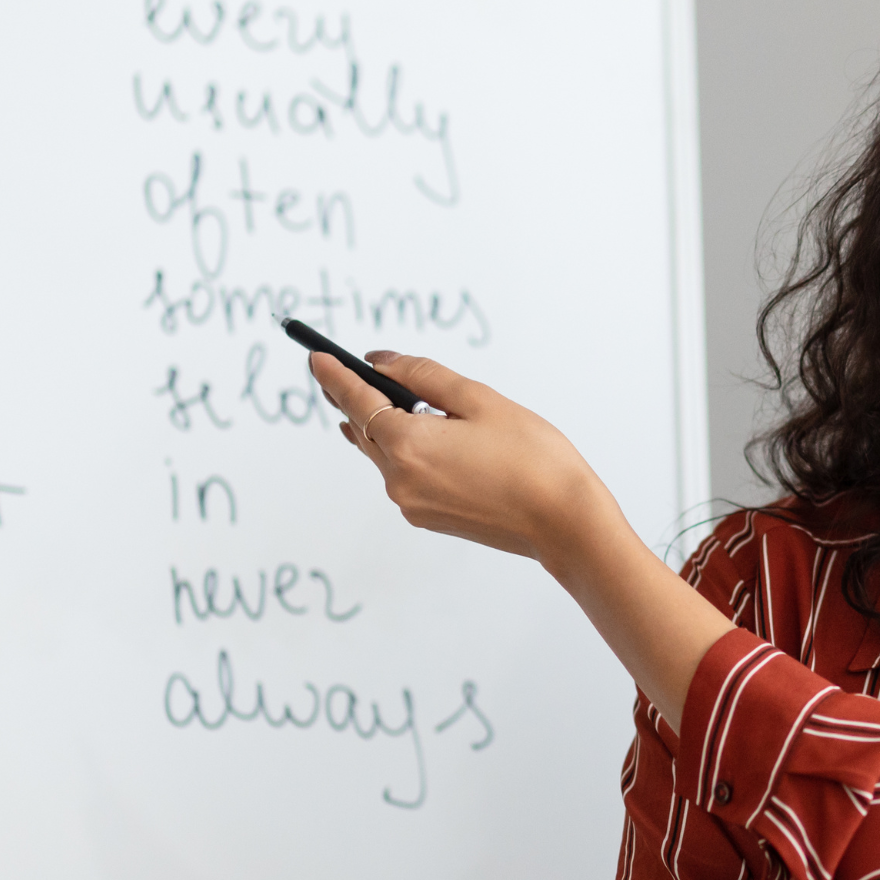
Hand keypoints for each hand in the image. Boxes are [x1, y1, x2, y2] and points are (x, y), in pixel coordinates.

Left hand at [309, 351, 603, 563]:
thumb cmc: (533, 459)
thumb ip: (423, 375)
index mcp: (408, 444)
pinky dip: (405, 451)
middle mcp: (399, 479)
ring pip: (383, 454)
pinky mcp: (428, 517)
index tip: (316, 356)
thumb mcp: (479, 400)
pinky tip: (426, 438)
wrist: (564, 523)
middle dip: (354, 399)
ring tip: (388, 402)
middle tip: (342, 373)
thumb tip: (381, 362)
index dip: (334, 375)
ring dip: (382, 426)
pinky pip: (403, 475)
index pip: (355, 400)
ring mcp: (411, 503)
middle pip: (364, 429)